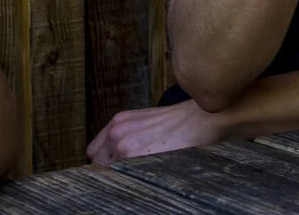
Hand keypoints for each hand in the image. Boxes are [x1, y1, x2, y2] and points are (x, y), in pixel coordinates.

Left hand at [88, 101, 229, 163]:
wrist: (203, 119)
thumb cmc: (181, 121)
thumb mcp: (147, 121)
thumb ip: (128, 134)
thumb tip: (116, 157)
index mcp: (119, 122)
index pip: (95, 152)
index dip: (105, 162)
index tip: (116, 168)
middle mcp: (117, 132)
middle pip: (98, 163)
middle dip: (110, 169)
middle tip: (129, 172)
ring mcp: (124, 146)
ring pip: (108, 172)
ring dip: (121, 175)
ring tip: (141, 172)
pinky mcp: (135, 157)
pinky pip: (123, 177)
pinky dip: (132, 179)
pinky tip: (148, 174)